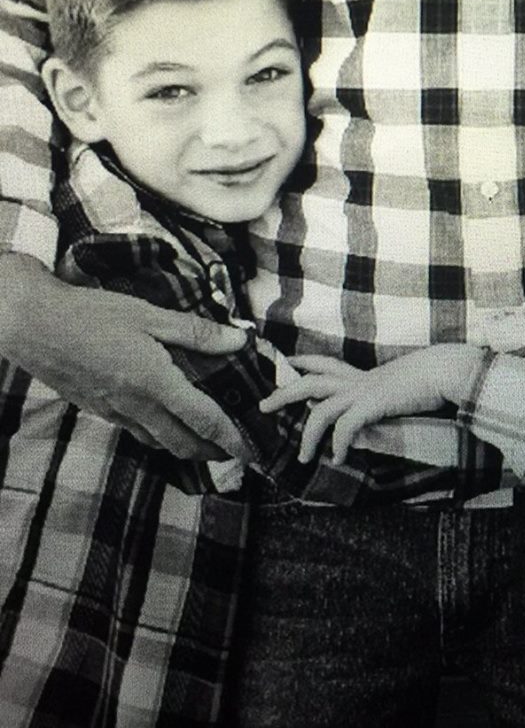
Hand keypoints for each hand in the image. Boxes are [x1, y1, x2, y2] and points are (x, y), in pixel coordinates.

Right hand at [0, 253, 248, 459]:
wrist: (32, 325)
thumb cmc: (91, 315)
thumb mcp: (150, 315)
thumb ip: (197, 332)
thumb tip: (239, 340)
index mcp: (154, 383)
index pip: (203, 420)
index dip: (231, 438)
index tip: (251, 450)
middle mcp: (135, 406)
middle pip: (183, 443)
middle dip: (212, 451)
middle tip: (234, 449)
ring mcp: (114, 412)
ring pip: (158, 442)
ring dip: (185, 446)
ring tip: (206, 440)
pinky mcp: (97, 410)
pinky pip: (136, 432)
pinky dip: (158, 436)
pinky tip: (164, 424)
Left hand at [260, 344, 486, 463]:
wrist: (445, 370)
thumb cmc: (432, 376)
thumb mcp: (401, 386)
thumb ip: (383, 394)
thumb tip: (373, 405)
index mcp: (364, 375)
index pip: (326, 363)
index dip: (304, 362)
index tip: (287, 363)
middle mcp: (358, 381)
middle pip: (310, 381)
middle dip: (284, 393)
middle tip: (263, 405)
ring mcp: (362, 391)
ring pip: (319, 409)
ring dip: (308, 436)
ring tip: (304, 458)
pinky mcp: (371, 404)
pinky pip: (344, 428)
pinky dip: (338, 444)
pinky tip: (339, 459)